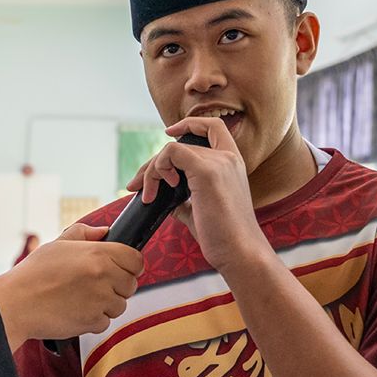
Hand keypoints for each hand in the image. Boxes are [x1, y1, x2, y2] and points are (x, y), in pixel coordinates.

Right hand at [0, 224, 142, 347]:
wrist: (15, 304)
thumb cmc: (33, 274)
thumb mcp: (56, 244)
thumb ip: (84, 234)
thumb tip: (104, 231)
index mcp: (98, 253)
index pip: (136, 260)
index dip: (130, 265)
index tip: (120, 270)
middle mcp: (103, 275)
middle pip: (131, 284)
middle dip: (117, 286)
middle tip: (94, 286)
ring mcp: (100, 300)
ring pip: (120, 305)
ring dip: (106, 305)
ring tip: (82, 299)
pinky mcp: (93, 321)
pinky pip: (105, 322)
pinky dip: (93, 320)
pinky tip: (76, 311)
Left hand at [127, 116, 268, 272]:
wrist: (240, 252)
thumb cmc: (224, 238)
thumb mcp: (201, 212)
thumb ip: (185, 201)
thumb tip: (163, 201)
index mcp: (232, 163)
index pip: (213, 127)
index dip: (189, 124)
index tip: (169, 134)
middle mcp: (228, 157)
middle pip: (180, 143)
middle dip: (152, 164)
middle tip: (136, 185)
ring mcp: (219, 162)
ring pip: (171, 149)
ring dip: (151, 171)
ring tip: (148, 196)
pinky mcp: (207, 172)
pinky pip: (171, 153)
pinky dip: (158, 170)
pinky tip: (158, 193)